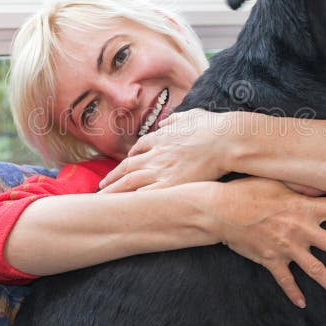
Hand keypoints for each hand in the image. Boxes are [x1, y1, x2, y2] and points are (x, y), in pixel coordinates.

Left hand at [99, 109, 233, 192]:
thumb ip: (178, 120)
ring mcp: (161, 169)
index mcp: (161, 137)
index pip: (139, 149)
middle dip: (112, 178)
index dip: (129, 159)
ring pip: (129, 182)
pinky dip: (132, 202)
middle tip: (100, 187)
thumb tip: (168, 121)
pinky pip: (145, 196)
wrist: (225, 139)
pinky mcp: (170, 184)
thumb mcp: (192, 116)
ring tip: (102, 201)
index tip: (122, 166)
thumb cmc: (213, 127)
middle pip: (127, 167)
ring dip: (113, 192)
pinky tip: (124, 210)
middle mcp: (156, 154)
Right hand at [205, 177, 325, 307]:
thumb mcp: (278, 181)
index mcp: (304, 207)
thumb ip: (303, 186)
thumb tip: (324, 187)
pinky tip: (302, 303)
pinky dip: (293, 292)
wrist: (220, 211)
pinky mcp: (271, 260)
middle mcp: (300, 229)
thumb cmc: (247, 190)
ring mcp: (286, 247)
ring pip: (316, 270)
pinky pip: (285, 280)